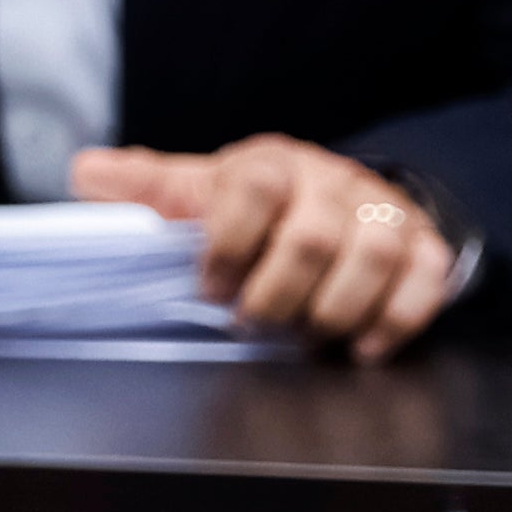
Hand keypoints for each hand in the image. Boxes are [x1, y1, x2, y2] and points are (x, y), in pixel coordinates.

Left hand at [73, 136, 458, 360]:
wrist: (336, 194)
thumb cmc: (254, 202)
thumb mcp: (197, 189)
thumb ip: (146, 188)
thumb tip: (85, 172)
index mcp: (270, 163)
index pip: (254, 188)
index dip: (228, 244)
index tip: (210, 289)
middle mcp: (333, 181)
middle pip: (314, 237)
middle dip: (278, 294)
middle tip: (253, 322)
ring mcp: (384, 211)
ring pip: (375, 258)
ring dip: (333, 311)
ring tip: (301, 337)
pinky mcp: (425, 245)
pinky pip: (426, 282)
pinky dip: (395, 321)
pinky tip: (360, 348)